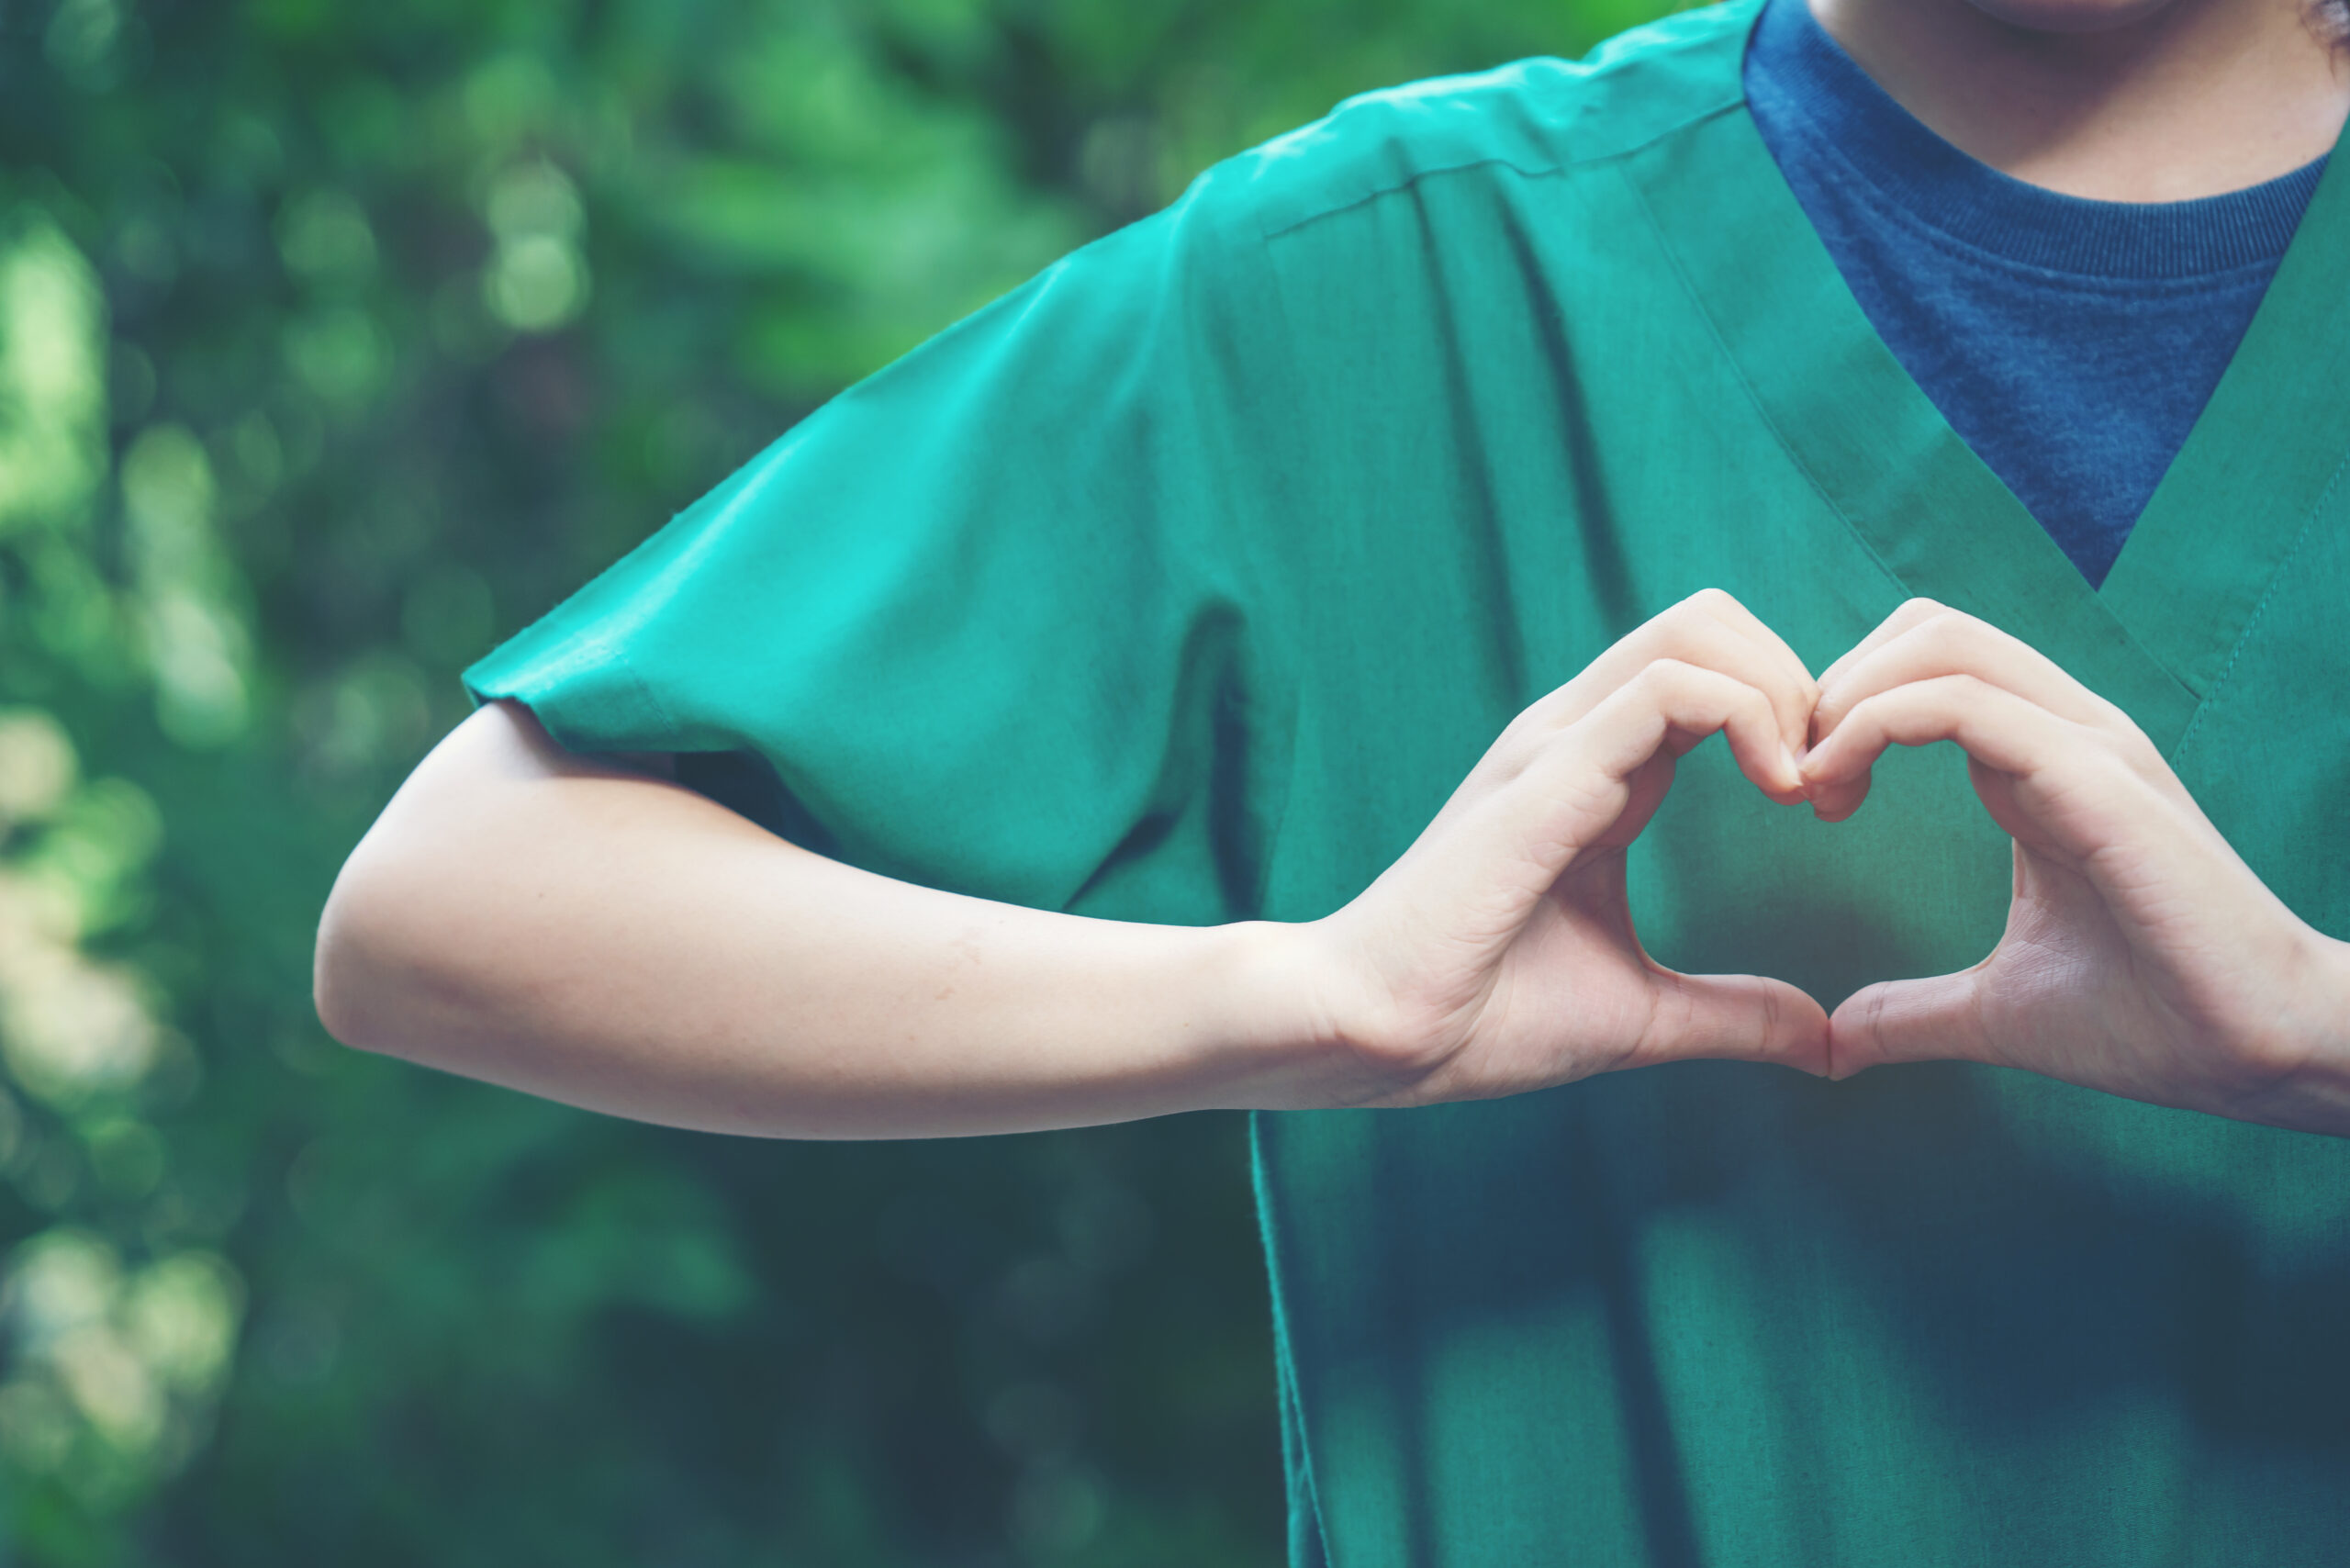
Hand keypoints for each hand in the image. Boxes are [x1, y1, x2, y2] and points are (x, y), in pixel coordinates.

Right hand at [1302, 589, 1829, 1107]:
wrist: (1377, 1036)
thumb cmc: (1481, 1017)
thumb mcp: (1644, 1014)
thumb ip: (1735, 1014)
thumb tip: (1827, 1045)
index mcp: (1595, 770)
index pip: (1708, 669)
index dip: (1792, 715)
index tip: (1829, 807)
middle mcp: (1574, 735)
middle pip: (1708, 620)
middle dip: (1798, 682)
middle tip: (1828, 786)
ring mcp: (1556, 744)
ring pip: (1695, 630)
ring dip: (1782, 691)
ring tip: (1803, 786)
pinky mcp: (1548, 772)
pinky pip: (1668, 688)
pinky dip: (1750, 717)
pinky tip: (1776, 792)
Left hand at [1802, 599, 2349, 1133]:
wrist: (2265, 1055)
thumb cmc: (2156, 1022)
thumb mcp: (2001, 1010)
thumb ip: (1915, 1012)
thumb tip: (1837, 1041)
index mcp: (2044, 764)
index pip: (1930, 667)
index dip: (1846, 709)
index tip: (1804, 796)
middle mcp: (2068, 733)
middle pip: (1928, 629)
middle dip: (1836, 684)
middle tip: (1795, 780)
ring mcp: (2088, 748)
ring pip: (1942, 643)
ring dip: (1848, 698)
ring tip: (1810, 784)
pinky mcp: (2097, 782)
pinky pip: (1965, 704)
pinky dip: (1877, 725)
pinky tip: (1836, 792)